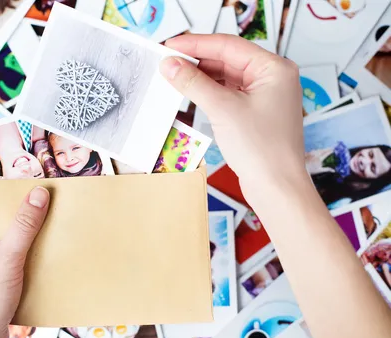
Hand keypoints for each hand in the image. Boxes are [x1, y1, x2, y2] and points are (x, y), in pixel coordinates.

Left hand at [0, 187, 49, 337]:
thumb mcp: (6, 259)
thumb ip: (24, 226)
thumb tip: (39, 193)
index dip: (23, 207)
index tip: (48, 202)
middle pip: (8, 228)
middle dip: (31, 231)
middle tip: (55, 227)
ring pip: (14, 248)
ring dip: (32, 250)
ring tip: (53, 249)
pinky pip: (16, 265)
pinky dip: (30, 266)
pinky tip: (45, 269)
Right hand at [160, 34, 305, 203]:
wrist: (276, 186)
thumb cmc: (263, 149)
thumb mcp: (222, 109)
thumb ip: (193, 83)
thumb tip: (170, 65)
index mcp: (274, 68)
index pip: (228, 46)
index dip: (196, 44)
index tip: (170, 46)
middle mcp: (272, 78)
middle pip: (227, 60)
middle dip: (197, 61)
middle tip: (168, 62)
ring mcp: (264, 96)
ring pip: (226, 77)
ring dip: (201, 77)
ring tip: (174, 77)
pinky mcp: (255, 113)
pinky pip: (228, 93)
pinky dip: (208, 92)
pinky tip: (190, 92)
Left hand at [305, 149, 335, 174]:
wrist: (302, 168)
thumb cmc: (311, 170)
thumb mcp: (320, 170)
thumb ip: (327, 169)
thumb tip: (334, 170)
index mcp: (319, 159)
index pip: (326, 154)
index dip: (330, 151)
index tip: (334, 149)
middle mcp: (316, 155)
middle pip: (323, 150)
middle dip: (327, 149)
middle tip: (332, 148)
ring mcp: (312, 154)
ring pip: (318, 150)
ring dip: (323, 149)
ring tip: (326, 149)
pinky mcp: (308, 154)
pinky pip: (314, 151)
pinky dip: (317, 150)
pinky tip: (318, 151)